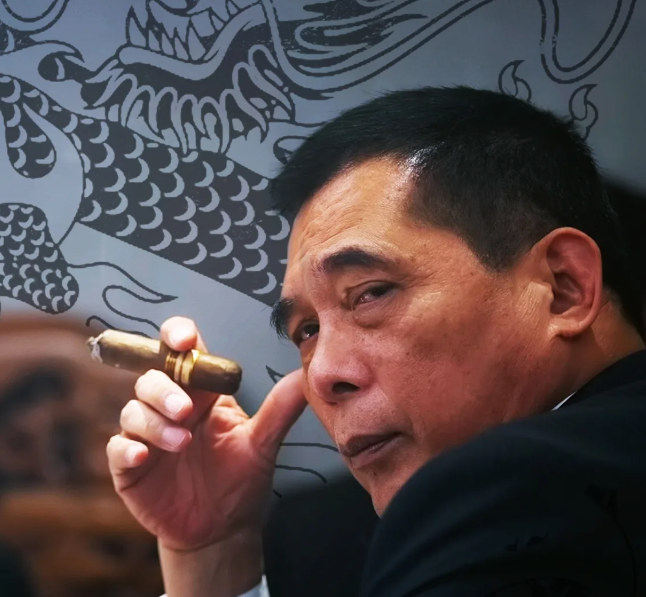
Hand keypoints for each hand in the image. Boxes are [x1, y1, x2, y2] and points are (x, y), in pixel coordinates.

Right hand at [106, 317, 305, 551]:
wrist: (223, 529)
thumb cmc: (241, 480)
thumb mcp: (262, 444)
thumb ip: (279, 410)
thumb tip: (303, 376)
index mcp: (202, 393)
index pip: (182, 352)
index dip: (177, 336)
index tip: (183, 340)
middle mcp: (171, 407)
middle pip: (153, 377)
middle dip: (165, 389)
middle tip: (186, 410)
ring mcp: (148, 435)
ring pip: (134, 409)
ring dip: (154, 421)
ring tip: (182, 442)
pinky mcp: (131, 466)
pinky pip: (117, 448)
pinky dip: (127, 447)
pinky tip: (143, 455)